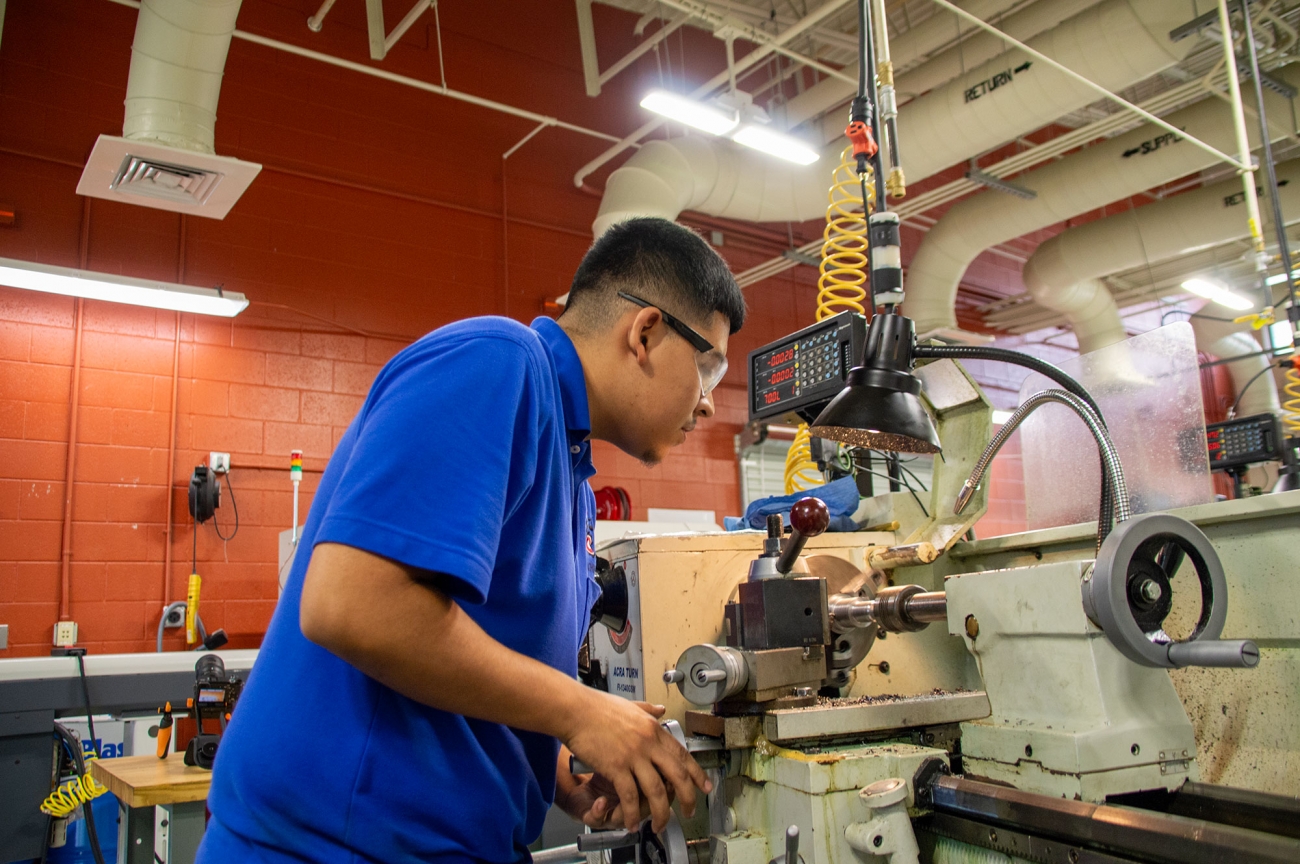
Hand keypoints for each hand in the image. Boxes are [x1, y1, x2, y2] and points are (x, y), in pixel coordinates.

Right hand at [562, 696, 710, 833]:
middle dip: (688, 798)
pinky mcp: (616, 767)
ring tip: (659, 825)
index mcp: (653, 729)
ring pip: (656, 791)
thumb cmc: (598, 708)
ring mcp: (633, 756)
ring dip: (661, 813)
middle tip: (689, 811)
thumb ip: (648, 711)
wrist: (575, 710)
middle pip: (677, 775)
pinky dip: (632, 813)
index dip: (697, 774)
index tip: (705, 786)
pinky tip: (631, 822)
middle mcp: (648, 743)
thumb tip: (661, 710)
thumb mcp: (631, 706)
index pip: (683, 755)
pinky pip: (629, 796)